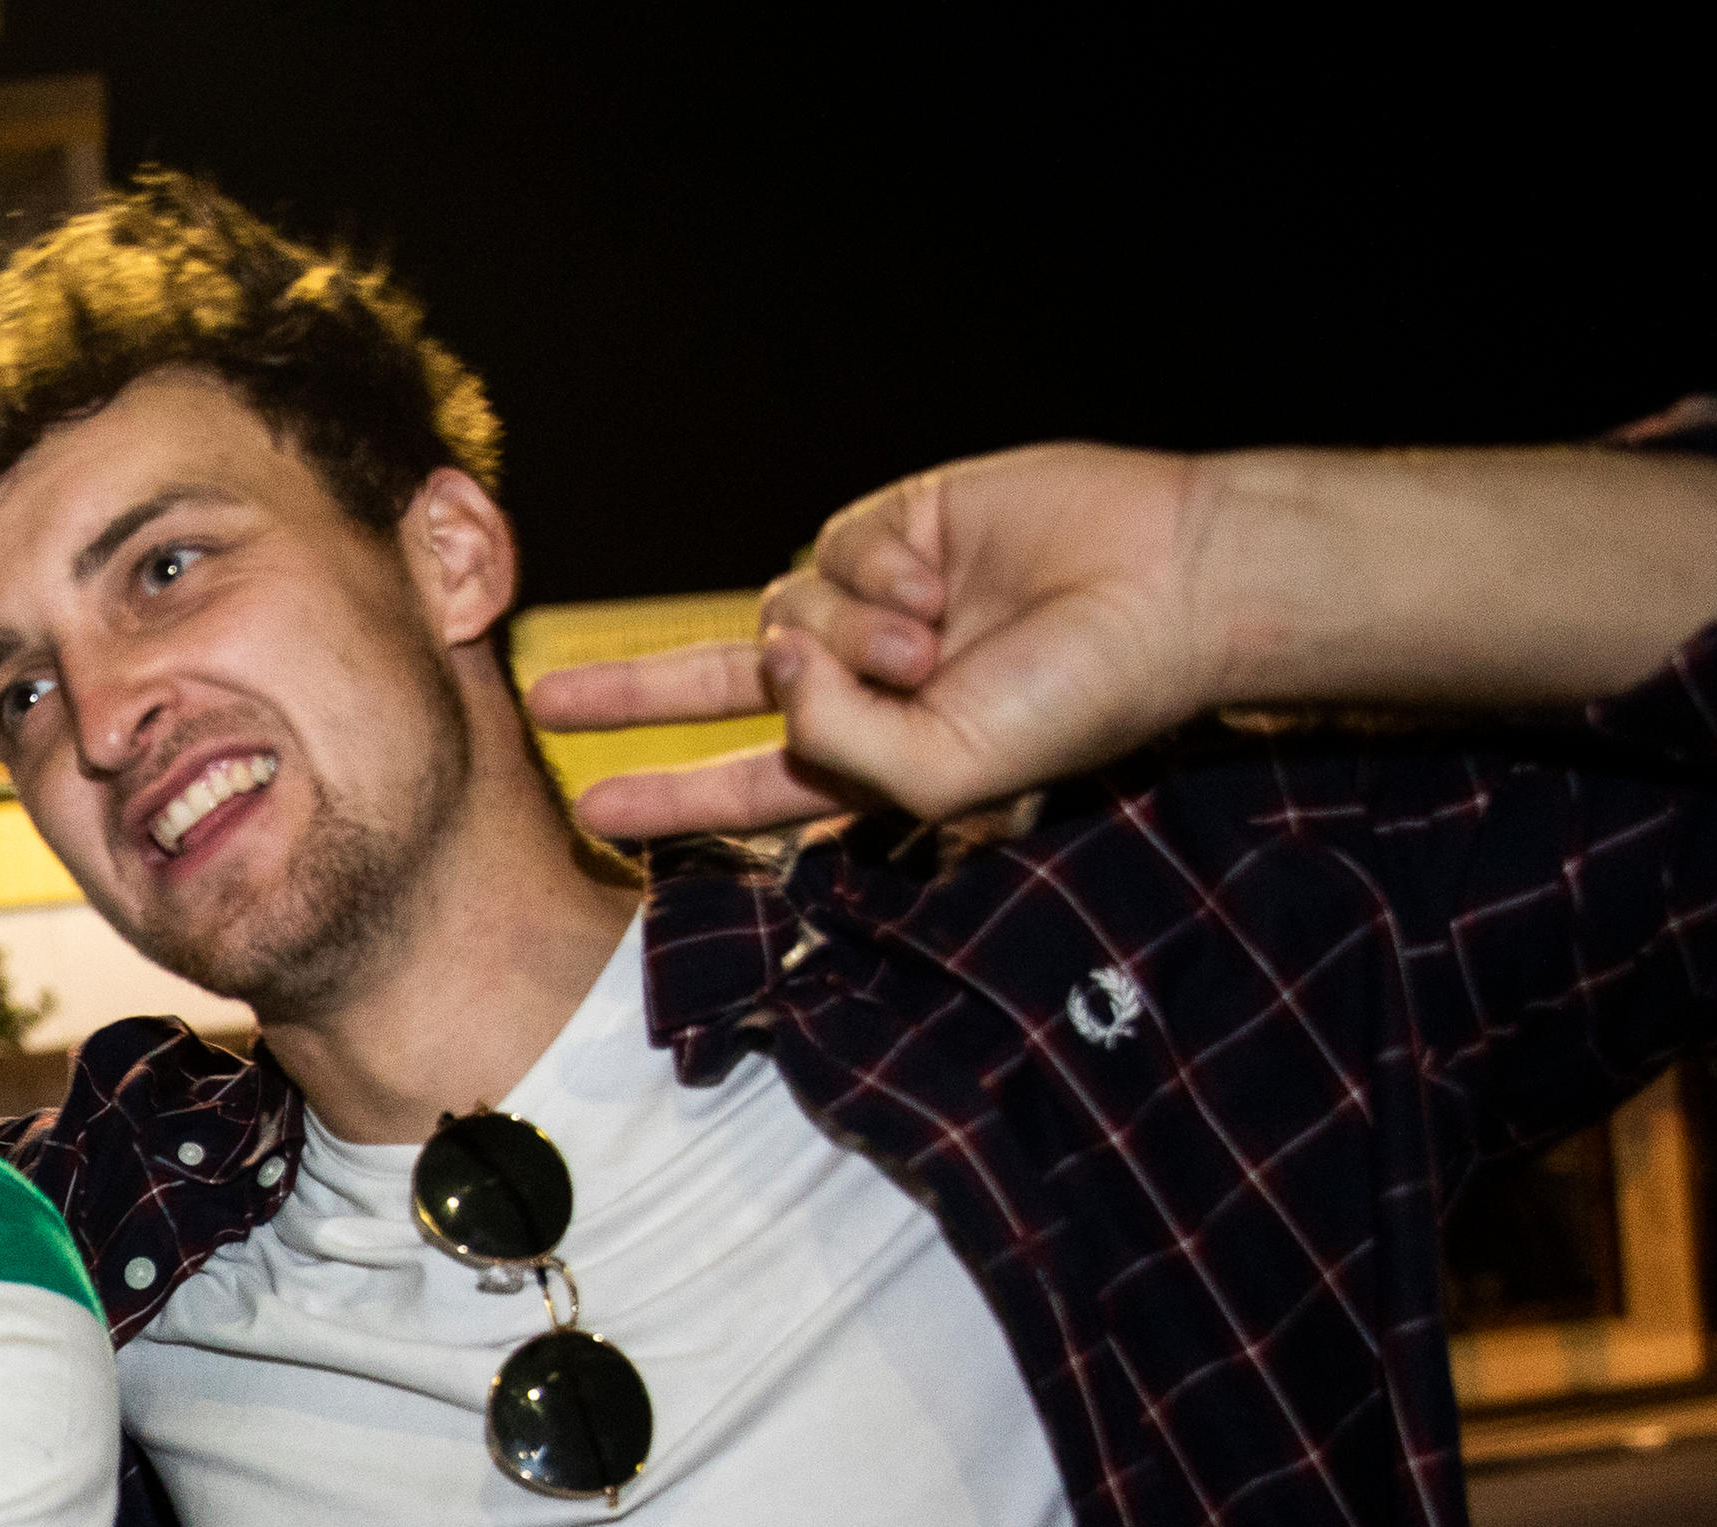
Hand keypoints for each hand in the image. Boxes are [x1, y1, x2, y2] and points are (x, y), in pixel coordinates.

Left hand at [535, 443, 1210, 840]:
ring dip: (844, 642)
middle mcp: (866, 681)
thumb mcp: (946, 773)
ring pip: (779, 622)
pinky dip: (870, 580)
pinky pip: (824, 557)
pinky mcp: (893, 526)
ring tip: (933, 645)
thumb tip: (770, 667)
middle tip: (547, 696)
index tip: (594, 810)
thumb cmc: (1076, 699)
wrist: (1169, 584)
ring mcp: (877, 601)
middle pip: (720, 689)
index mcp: (881, 758)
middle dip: (634, 693)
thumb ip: (838, 748)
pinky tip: (940, 586)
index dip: (674, 798)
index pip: (754, 786)